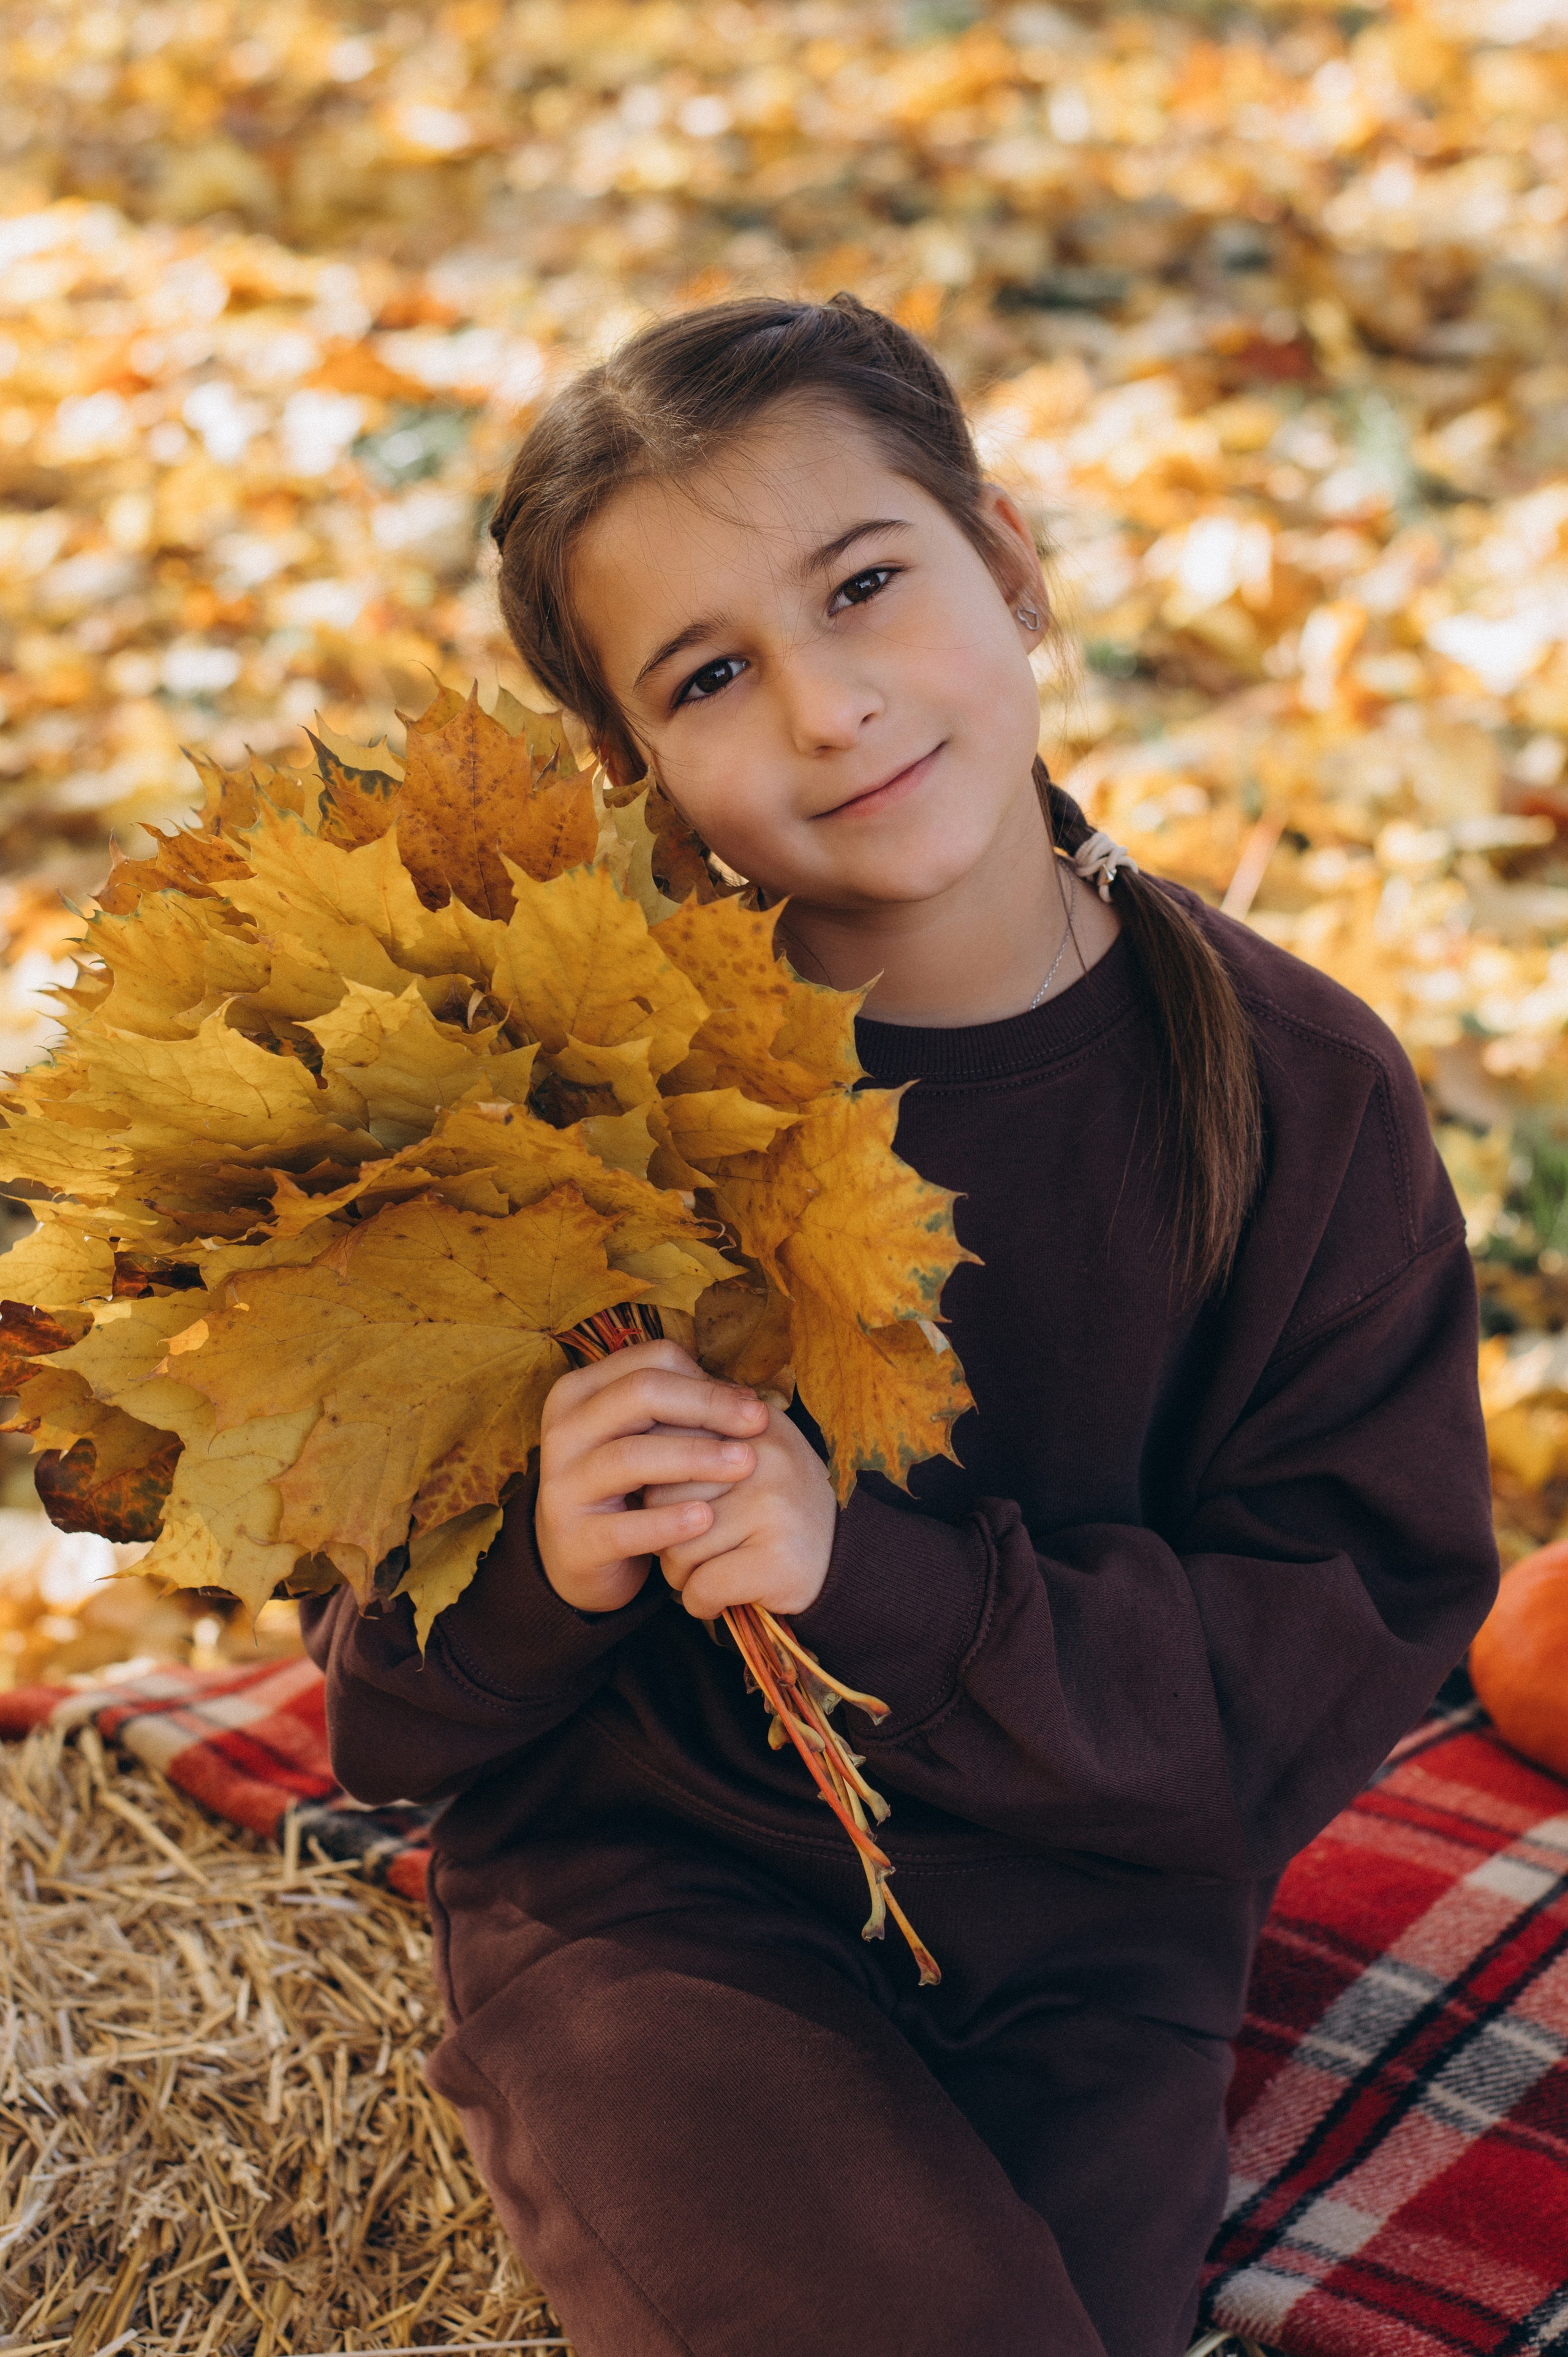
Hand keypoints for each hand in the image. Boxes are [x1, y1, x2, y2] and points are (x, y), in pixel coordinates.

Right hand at [535, 1339, 767, 1613]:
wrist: (579, 1555)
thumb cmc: (626, 1484)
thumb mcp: (644, 1436)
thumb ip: (682, 1410)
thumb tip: (747, 1399)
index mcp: (580, 1392)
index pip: (649, 1361)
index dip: (705, 1378)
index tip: (749, 1404)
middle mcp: (565, 1430)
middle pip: (640, 1394)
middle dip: (707, 1405)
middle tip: (758, 1423)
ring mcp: (563, 1484)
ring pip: (631, 1456)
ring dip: (695, 1457)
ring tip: (745, 1465)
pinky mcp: (574, 1538)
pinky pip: (624, 1528)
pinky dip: (667, 1521)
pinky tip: (706, 1518)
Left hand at [648, 1399, 836, 1621]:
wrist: (845, 1560)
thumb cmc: (778, 1508)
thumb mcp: (749, 1455)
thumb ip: (700, 1436)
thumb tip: (633, 1430)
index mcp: (751, 1425)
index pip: (666, 1443)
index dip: (657, 1483)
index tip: (673, 1502)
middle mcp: (764, 1458)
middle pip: (662, 1498)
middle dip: (664, 1532)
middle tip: (694, 1545)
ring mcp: (773, 1508)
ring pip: (677, 1548)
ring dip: (682, 1573)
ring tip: (711, 1570)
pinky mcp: (777, 1560)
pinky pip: (702, 1587)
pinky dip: (702, 1602)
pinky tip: (722, 1597)